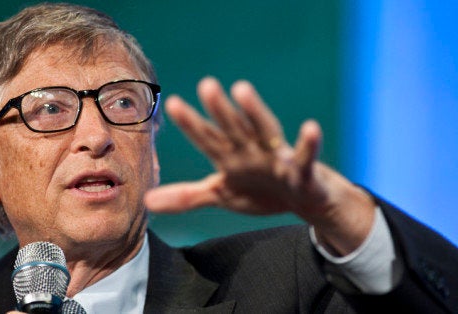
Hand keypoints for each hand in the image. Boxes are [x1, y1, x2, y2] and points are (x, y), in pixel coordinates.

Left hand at [144, 77, 374, 254]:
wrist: (305, 200)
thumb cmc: (262, 191)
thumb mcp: (221, 195)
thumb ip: (187, 196)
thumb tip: (146, 201)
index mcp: (230, 157)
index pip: (207, 139)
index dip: (192, 124)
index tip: (173, 103)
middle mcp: (252, 150)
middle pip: (233, 128)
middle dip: (220, 110)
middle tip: (206, 85)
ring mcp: (277, 158)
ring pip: (265, 131)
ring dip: (254, 111)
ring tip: (242, 89)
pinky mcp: (303, 170)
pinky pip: (304, 157)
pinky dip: (308, 144)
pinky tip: (310, 128)